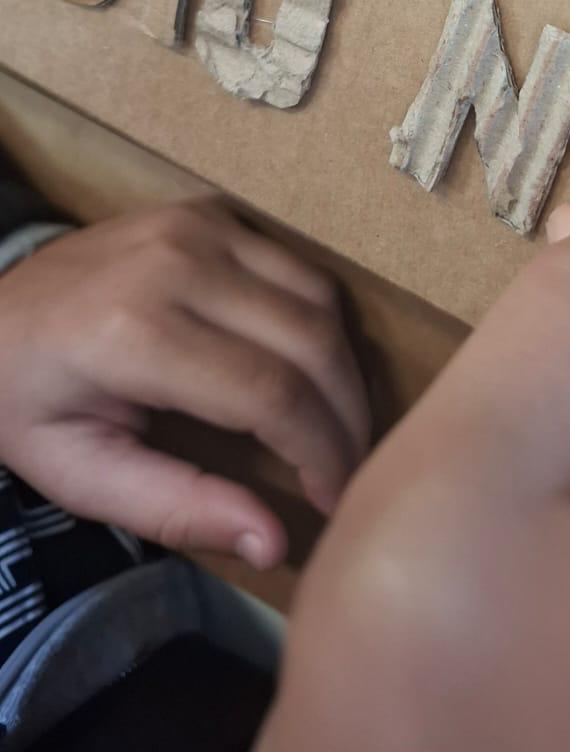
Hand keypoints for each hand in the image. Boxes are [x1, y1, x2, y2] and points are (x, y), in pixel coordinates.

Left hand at [0, 202, 369, 569]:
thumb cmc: (28, 402)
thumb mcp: (80, 474)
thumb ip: (176, 508)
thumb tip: (273, 542)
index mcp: (134, 334)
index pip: (269, 393)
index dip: (319, 451)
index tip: (335, 496)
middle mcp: (177, 264)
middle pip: (309, 340)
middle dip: (347, 413)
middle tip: (352, 466)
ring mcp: (199, 226)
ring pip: (318, 296)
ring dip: (343, 366)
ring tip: (338, 422)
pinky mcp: (212, 212)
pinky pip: (297, 266)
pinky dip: (318, 321)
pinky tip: (309, 366)